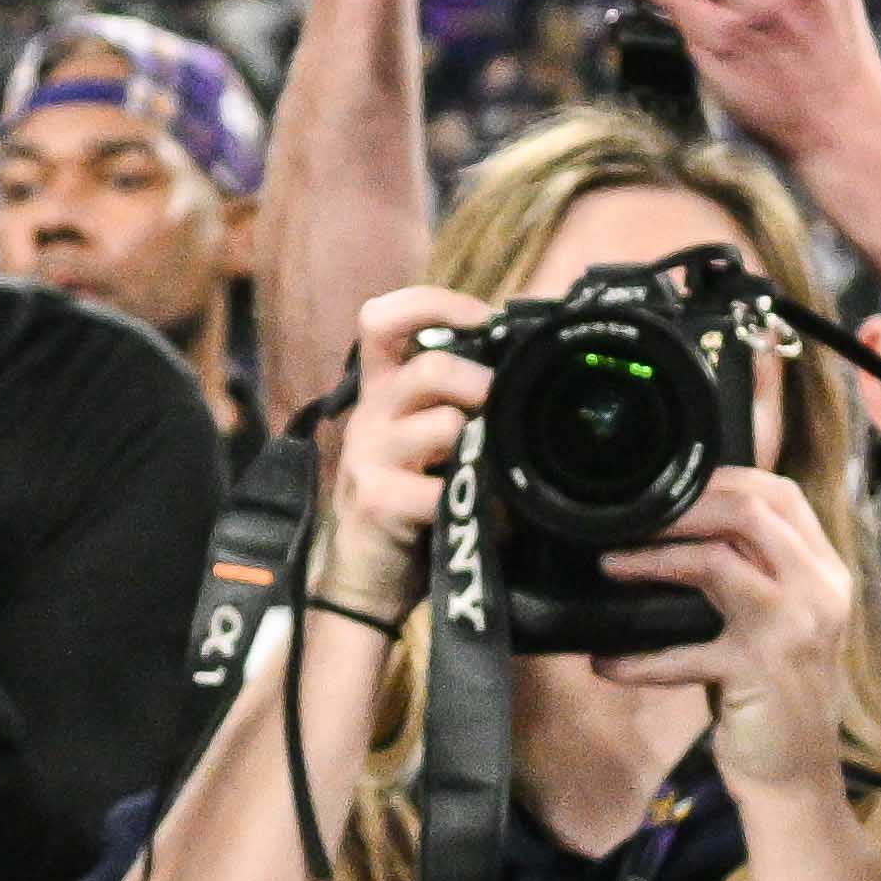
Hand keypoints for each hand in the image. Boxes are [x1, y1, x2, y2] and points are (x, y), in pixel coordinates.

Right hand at [312, 283, 492, 622]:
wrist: (364, 577)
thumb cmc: (405, 501)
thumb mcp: (420, 439)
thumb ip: (451, 402)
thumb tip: (516, 368)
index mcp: (380, 390)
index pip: (383, 319)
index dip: (433, 303)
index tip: (483, 317)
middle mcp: (368, 414)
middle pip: (430, 369)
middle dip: (481, 385)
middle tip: (502, 412)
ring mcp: (369, 456)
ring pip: (445, 424)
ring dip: (482, 449)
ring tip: (492, 475)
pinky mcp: (378, 500)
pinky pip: (445, 489)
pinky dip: (483, 505)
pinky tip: (492, 519)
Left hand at [585, 466, 849, 793]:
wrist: (796, 777)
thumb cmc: (774, 693)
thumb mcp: (778, 621)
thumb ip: (752, 571)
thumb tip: (680, 523)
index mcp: (824, 571)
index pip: (780, 495)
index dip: (721, 479)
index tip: (671, 485)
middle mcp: (818, 591)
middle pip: (749, 511)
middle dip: (681, 506)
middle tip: (629, 516)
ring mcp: (791, 630)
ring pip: (716, 563)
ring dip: (653, 560)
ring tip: (608, 564)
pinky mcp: (757, 673)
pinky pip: (683, 653)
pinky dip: (638, 658)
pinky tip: (605, 662)